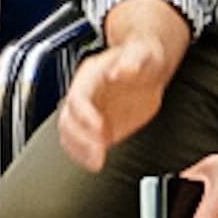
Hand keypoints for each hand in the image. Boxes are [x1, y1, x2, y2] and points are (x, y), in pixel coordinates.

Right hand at [56, 15, 181, 169]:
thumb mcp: (142, 53)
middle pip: (68, 119)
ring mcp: (90, 113)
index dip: (85, 115)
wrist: (148, 68)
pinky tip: (95, 163)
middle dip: (80, 138)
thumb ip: (132, 61)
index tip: (99, 128)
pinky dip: (84, 156)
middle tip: (98, 151)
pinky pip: (82, 145)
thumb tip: (122, 70)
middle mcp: (85, 95)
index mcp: (90, 76)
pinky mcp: (99, 128)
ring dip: (79, 150)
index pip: (78, 98)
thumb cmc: (143, 57)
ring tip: (95, 162)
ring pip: (69, 134)